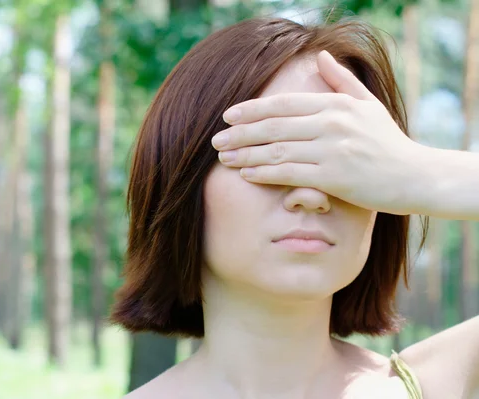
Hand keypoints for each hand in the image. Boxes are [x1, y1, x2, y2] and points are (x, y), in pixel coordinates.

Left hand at [211, 50, 429, 214]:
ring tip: (223, 158)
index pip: (284, 104)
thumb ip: (341, 80)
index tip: (228, 115)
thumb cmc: (388, 142)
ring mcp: (332, 150)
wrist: (415, 176)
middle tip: (216, 140)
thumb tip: (320, 56)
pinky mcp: (334, 177)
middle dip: (241, 133)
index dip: (252, 109)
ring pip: (278, 150)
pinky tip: (245, 173)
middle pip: (274, 127)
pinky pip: (290, 173)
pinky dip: (264, 173)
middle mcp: (331, 124)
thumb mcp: (368, 104)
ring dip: (246, 153)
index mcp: (336, 105)